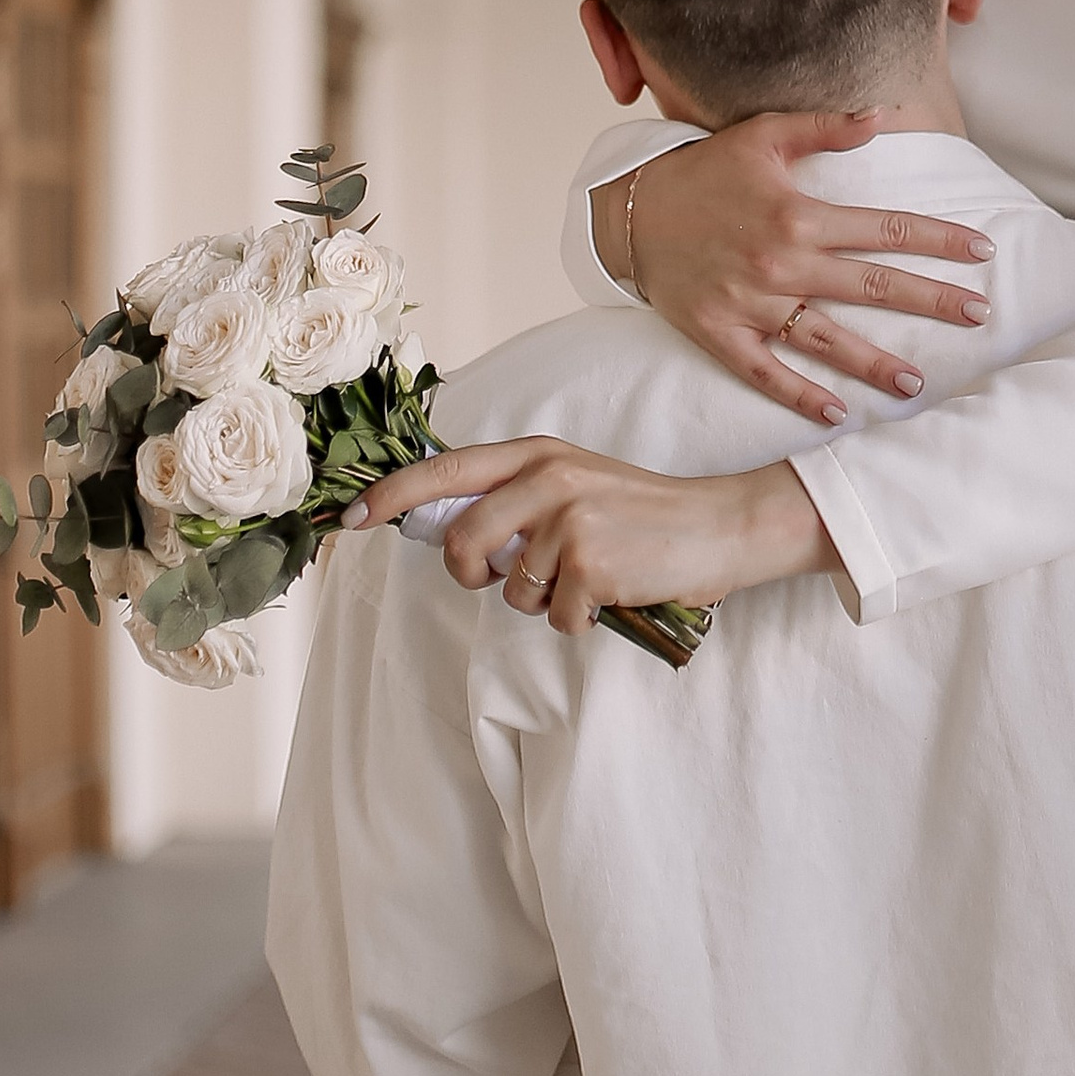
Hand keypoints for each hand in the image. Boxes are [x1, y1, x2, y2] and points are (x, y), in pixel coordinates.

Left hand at [347, 443, 832, 631]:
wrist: (720, 525)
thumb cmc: (644, 515)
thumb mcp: (576, 484)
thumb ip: (517, 500)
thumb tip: (452, 537)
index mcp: (537, 455)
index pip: (445, 470)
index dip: (392, 495)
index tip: (354, 517)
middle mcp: (546, 478)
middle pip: (461, 541)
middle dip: (472, 574)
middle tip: (506, 578)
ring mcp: (567, 519)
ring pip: (512, 590)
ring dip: (543, 602)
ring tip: (587, 578)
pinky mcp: (589, 562)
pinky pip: (554, 617)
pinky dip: (579, 620)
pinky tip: (613, 593)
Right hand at [602, 113, 992, 426]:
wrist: (630, 211)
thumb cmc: (704, 170)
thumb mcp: (763, 135)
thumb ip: (825, 128)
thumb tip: (883, 115)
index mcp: (798, 215)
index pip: (886, 230)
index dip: (938, 240)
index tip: (981, 252)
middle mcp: (781, 264)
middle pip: (872, 286)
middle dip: (932, 300)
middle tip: (980, 315)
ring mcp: (751, 304)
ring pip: (827, 340)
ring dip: (875, 363)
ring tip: (917, 382)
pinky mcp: (721, 334)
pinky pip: (767, 373)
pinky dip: (800, 396)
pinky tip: (837, 415)